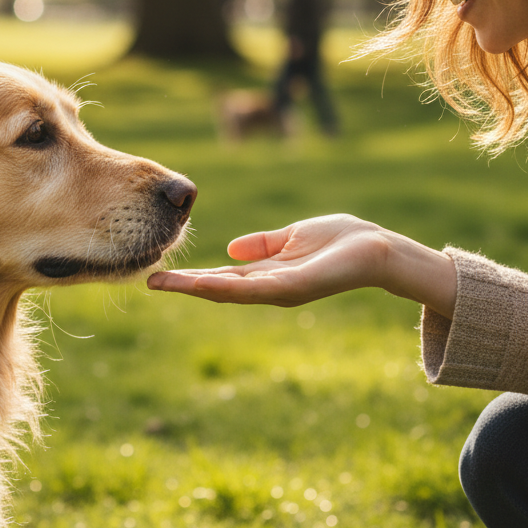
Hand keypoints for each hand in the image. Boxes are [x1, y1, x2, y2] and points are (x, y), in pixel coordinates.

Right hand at [149, 214, 456, 317]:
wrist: (379, 249)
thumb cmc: (343, 240)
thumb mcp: (293, 236)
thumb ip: (264, 244)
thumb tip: (232, 250)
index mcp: (267, 274)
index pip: (222, 277)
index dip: (191, 277)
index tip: (160, 273)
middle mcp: (270, 287)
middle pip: (218, 288)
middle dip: (184, 287)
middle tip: (147, 282)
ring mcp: (280, 291)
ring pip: (229, 292)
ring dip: (196, 288)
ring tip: (164, 283)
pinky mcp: (294, 288)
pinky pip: (255, 289)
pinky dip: (227, 287)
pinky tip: (204, 283)